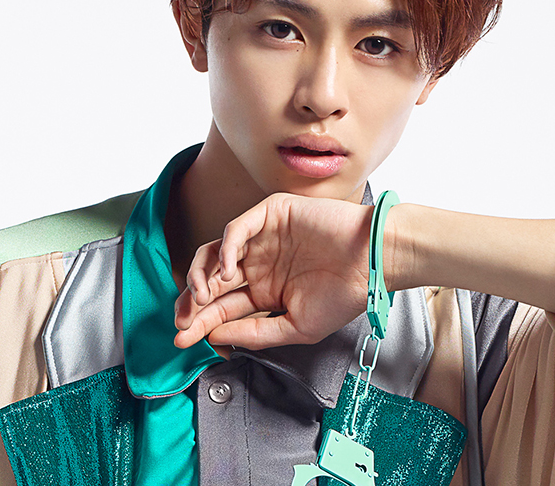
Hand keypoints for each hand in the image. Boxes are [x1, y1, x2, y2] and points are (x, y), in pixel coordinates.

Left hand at [174, 193, 383, 349]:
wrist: (373, 262)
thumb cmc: (344, 295)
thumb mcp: (296, 327)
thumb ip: (256, 332)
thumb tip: (216, 337)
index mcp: (265, 291)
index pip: (222, 306)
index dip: (200, 322)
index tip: (182, 339)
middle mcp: (259, 264)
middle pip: (211, 280)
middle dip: (192, 301)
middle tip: (182, 320)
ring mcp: (263, 238)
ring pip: (215, 251)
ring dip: (201, 274)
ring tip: (202, 296)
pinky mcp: (271, 214)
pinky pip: (237, 228)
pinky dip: (226, 247)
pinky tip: (228, 271)